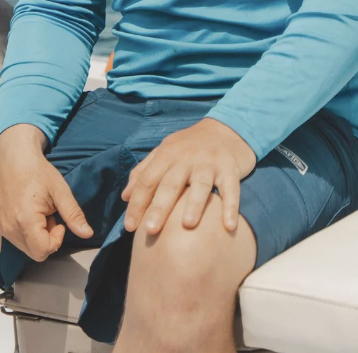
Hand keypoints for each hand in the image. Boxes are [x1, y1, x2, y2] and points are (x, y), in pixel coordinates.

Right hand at [0, 124, 92, 261]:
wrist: (14, 157)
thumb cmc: (39, 171)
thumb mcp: (61, 191)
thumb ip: (73, 215)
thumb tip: (88, 234)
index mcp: (25, 221)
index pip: (43, 251)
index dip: (56, 239)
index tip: (58, 220)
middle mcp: (9, 228)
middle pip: (35, 253)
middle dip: (47, 239)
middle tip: (50, 215)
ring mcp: (2, 227)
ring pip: (26, 248)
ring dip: (37, 236)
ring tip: (39, 212)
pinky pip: (16, 239)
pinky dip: (27, 232)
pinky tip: (29, 212)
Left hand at [121, 117, 255, 236]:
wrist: (227, 128)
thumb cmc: (191, 145)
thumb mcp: (165, 151)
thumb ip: (144, 171)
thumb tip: (125, 196)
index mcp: (167, 155)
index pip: (147, 180)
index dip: (137, 203)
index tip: (129, 227)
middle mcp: (187, 159)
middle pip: (170, 184)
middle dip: (160, 207)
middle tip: (150, 229)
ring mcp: (209, 163)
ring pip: (200, 185)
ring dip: (194, 204)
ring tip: (187, 225)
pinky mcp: (230, 169)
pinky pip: (231, 189)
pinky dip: (231, 207)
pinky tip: (229, 226)